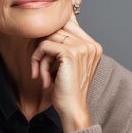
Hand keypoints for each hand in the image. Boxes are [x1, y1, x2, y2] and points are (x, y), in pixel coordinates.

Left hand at [30, 13, 102, 131]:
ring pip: (48, 38)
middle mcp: (90, 44)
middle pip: (56, 29)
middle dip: (43, 47)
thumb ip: (63, 45)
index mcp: (93, 45)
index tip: (43, 51)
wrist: (72, 109)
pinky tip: (42, 78)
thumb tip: (48, 25)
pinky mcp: (70, 54)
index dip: (51, 33)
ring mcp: (82, 48)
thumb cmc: (67, 89)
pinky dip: (37, 61)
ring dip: (40, 57)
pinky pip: (44, 46)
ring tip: (42, 74)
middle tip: (40, 66)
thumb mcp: (66, 64)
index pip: (68, 23)